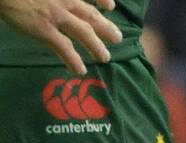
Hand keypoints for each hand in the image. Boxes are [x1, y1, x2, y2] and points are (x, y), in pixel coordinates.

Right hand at [0, 0, 120, 74]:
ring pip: (84, 32)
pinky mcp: (44, 29)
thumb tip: (53, 4)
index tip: (111, 6)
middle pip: (90, 15)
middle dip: (106, 27)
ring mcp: (55, 15)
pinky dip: (74, 60)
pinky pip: (64, 48)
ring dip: (96, 46)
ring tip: (105, 57)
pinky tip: (80, 70)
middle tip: (118, 38)